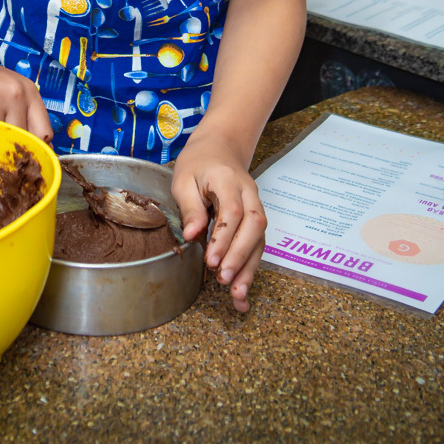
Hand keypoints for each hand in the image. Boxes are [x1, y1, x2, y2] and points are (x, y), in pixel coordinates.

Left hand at [171, 128, 266, 312]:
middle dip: (240, 255)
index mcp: (227, 180)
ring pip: (260, 238)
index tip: (211, 260)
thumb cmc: (197, 164)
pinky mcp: (256, 219)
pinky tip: (242, 291)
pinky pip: (258, 244)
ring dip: (250, 267)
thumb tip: (192, 235)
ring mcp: (256, 206)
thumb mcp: (183, 179)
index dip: (224, 237)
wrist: (219, 148)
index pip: (232, 210)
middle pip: (254, 225)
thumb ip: (190, 207)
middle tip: (224, 279)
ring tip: (238, 295)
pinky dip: (251, 268)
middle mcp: (248, 194)